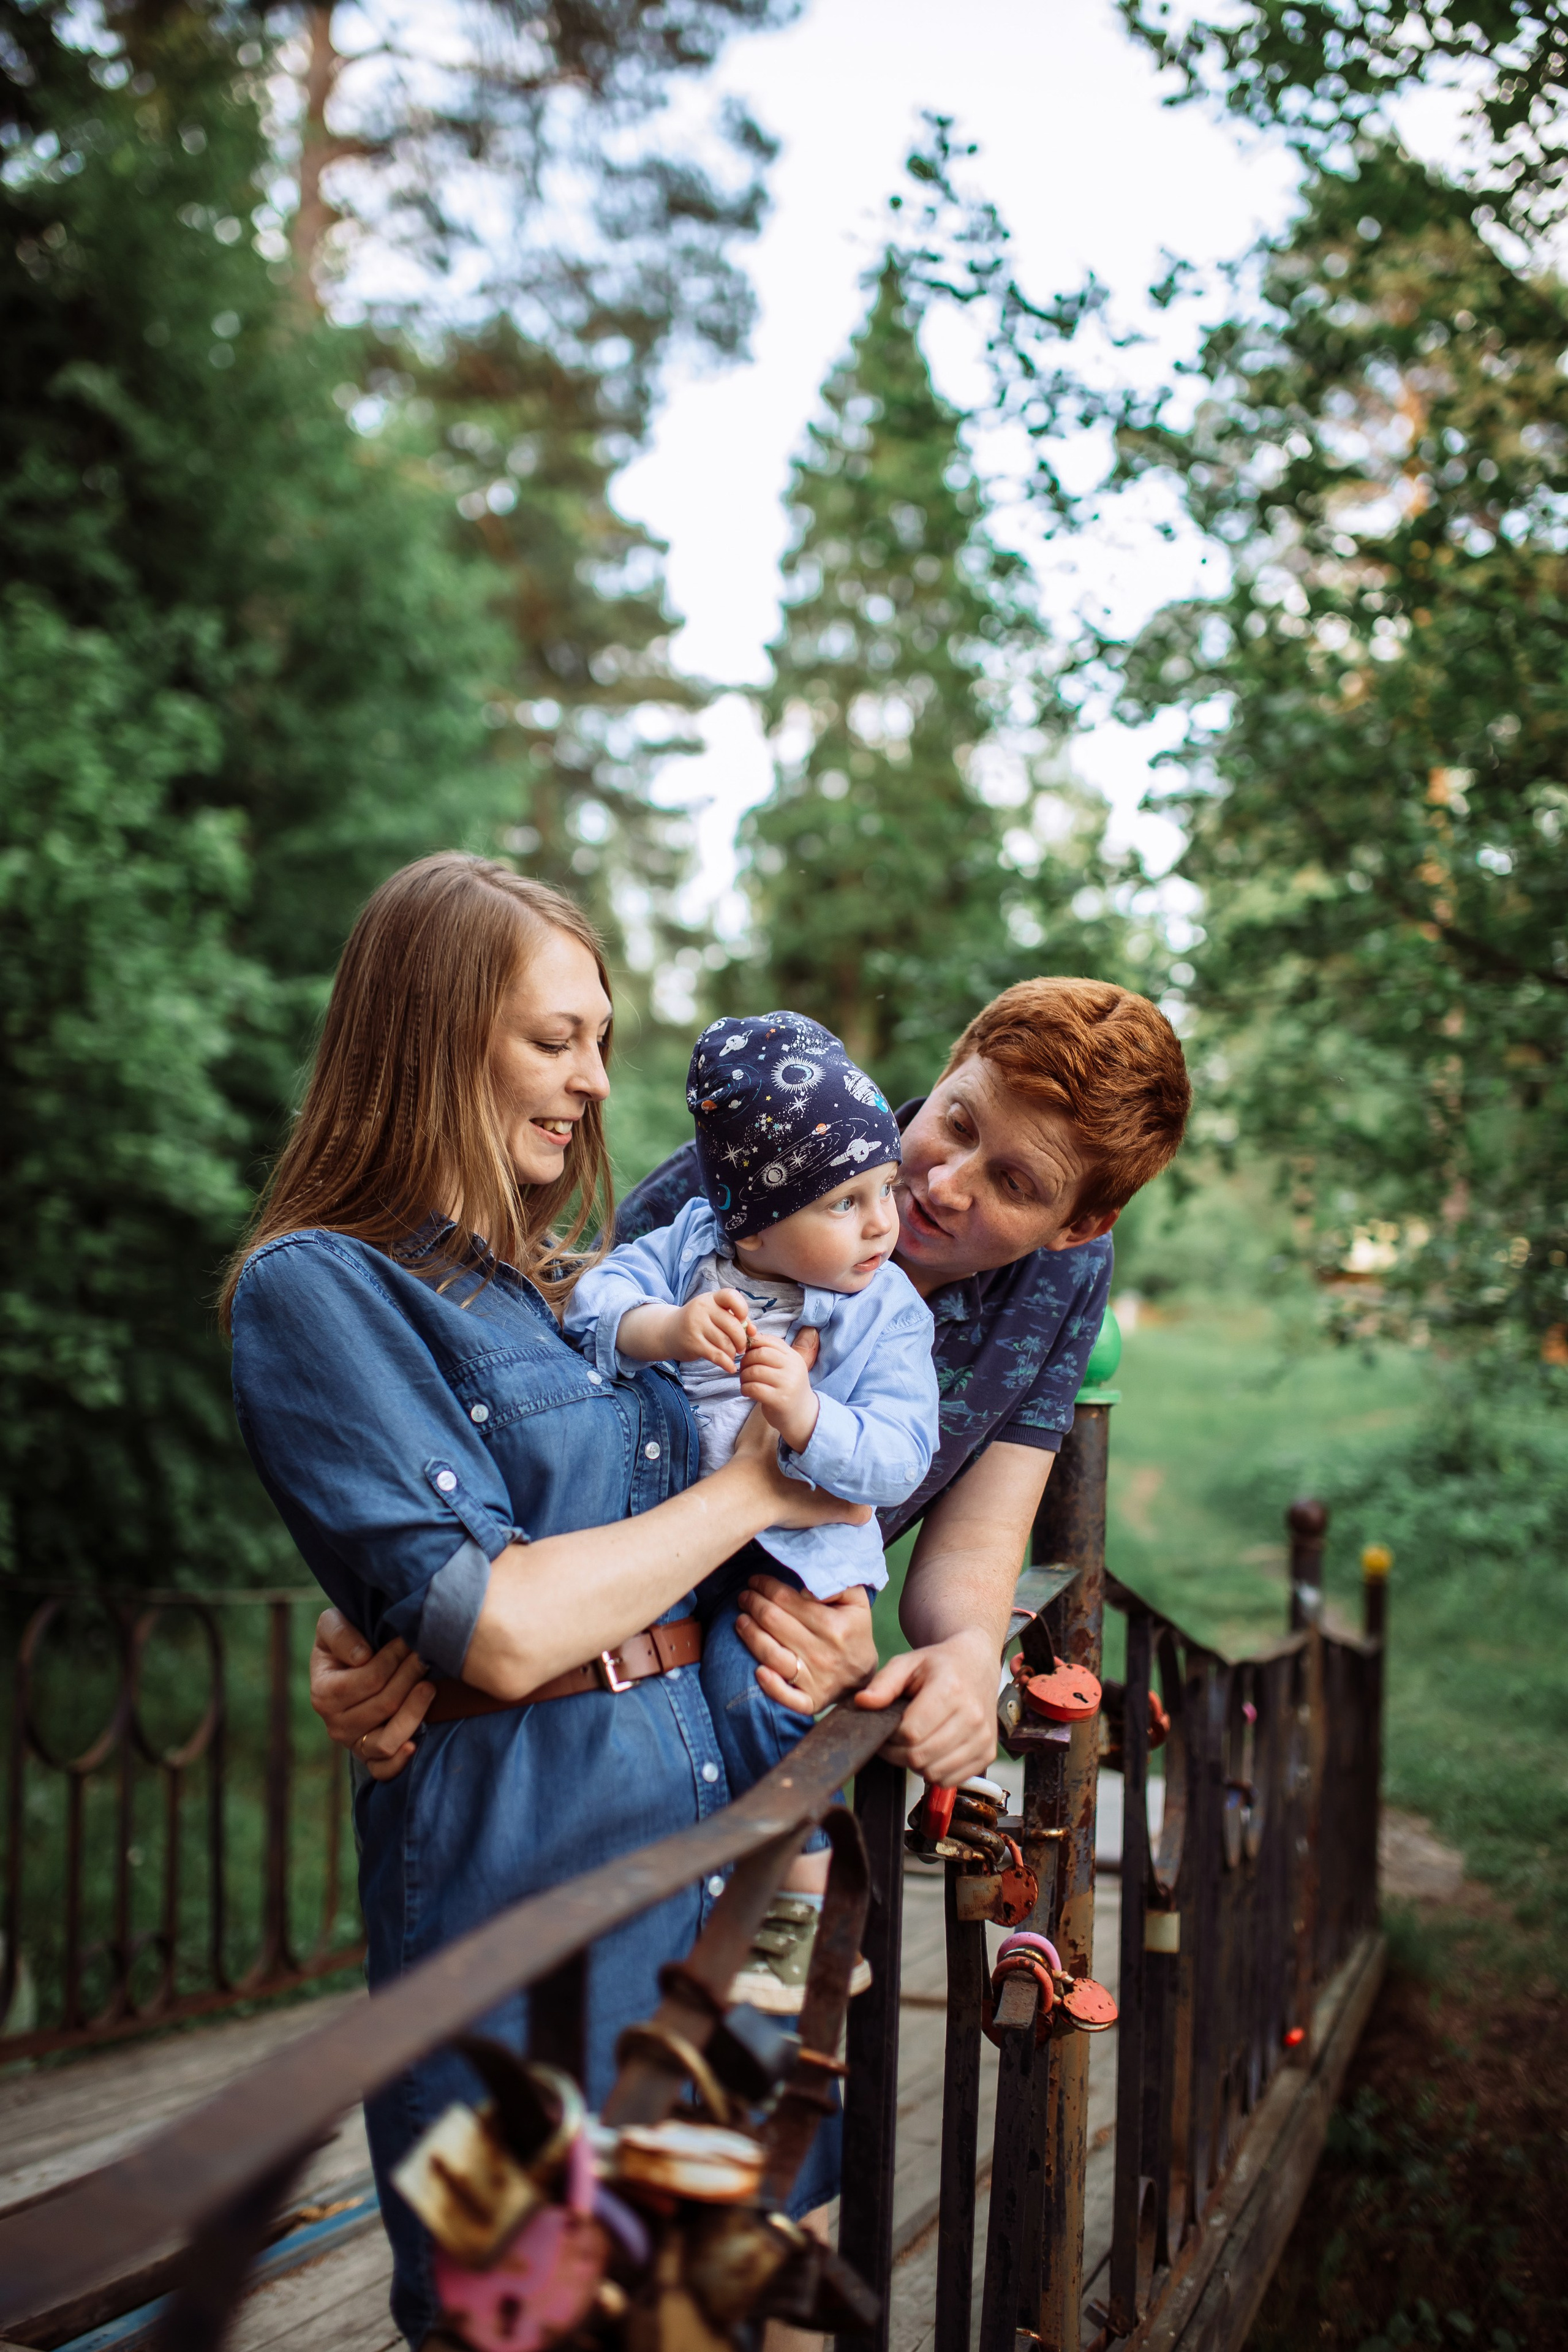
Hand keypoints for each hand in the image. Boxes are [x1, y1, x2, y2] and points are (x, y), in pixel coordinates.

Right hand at [309, 1608, 434, 1782]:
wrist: (353, 1664)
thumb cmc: (346, 1642)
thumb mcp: (332, 1624)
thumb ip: (340, 1633)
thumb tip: (362, 1657)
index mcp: (323, 1693)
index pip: (370, 1678)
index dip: (395, 1657)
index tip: (411, 1639)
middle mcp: (335, 1724)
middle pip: (384, 1705)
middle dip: (411, 1676)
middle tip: (427, 1656)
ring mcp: (353, 1744)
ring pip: (386, 1740)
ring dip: (414, 1711)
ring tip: (430, 1686)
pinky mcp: (370, 1758)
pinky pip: (383, 1771)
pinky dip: (399, 1761)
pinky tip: (417, 1744)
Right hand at [673, 1287, 753, 1372]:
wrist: (668, 1332)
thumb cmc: (699, 1323)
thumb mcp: (714, 1314)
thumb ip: (735, 1319)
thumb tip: (753, 1331)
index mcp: (711, 1299)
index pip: (731, 1296)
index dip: (742, 1308)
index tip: (742, 1320)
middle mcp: (702, 1309)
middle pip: (732, 1326)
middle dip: (742, 1340)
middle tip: (741, 1347)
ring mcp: (695, 1326)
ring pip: (725, 1342)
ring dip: (733, 1352)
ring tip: (732, 1354)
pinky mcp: (692, 1343)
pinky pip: (716, 1355)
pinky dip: (727, 1364)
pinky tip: (730, 1367)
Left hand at [736, 1575, 879, 1716]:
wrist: (863, 1676)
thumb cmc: (854, 1631)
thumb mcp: (856, 1602)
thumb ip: (836, 1585)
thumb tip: (807, 1588)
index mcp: (834, 1626)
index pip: (787, 1600)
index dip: (766, 1586)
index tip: (755, 1580)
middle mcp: (823, 1653)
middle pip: (773, 1622)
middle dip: (753, 1604)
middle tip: (745, 1596)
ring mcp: (816, 1680)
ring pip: (771, 1654)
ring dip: (750, 1634)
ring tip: (740, 1620)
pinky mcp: (810, 1701)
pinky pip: (785, 1697)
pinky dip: (770, 1686)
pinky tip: (758, 1671)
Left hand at [739, 1332, 818, 1453]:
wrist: (802, 1416)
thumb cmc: (788, 1388)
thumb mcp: (786, 1367)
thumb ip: (771, 1352)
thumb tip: (749, 1334)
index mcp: (794, 1356)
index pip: (769, 1340)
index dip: (752, 1344)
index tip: (747, 1353)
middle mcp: (793, 1368)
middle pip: (760, 1354)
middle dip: (745, 1361)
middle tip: (744, 1370)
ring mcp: (787, 1384)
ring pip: (754, 1371)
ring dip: (743, 1377)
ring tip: (746, 1382)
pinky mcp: (779, 1400)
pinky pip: (753, 1388)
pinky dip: (745, 1389)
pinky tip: (748, 1392)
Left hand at [852, 1626, 999, 1786]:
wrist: (977, 1666)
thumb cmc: (938, 1665)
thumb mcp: (907, 1663)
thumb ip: (883, 1684)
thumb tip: (862, 1703)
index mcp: (951, 1690)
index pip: (910, 1733)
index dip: (890, 1736)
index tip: (888, 1726)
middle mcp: (972, 1716)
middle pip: (920, 1756)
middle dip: (898, 1752)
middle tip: (895, 1738)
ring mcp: (983, 1738)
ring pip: (934, 1773)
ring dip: (916, 1764)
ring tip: (914, 1743)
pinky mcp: (988, 1754)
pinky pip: (951, 1780)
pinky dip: (935, 1772)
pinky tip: (932, 1751)